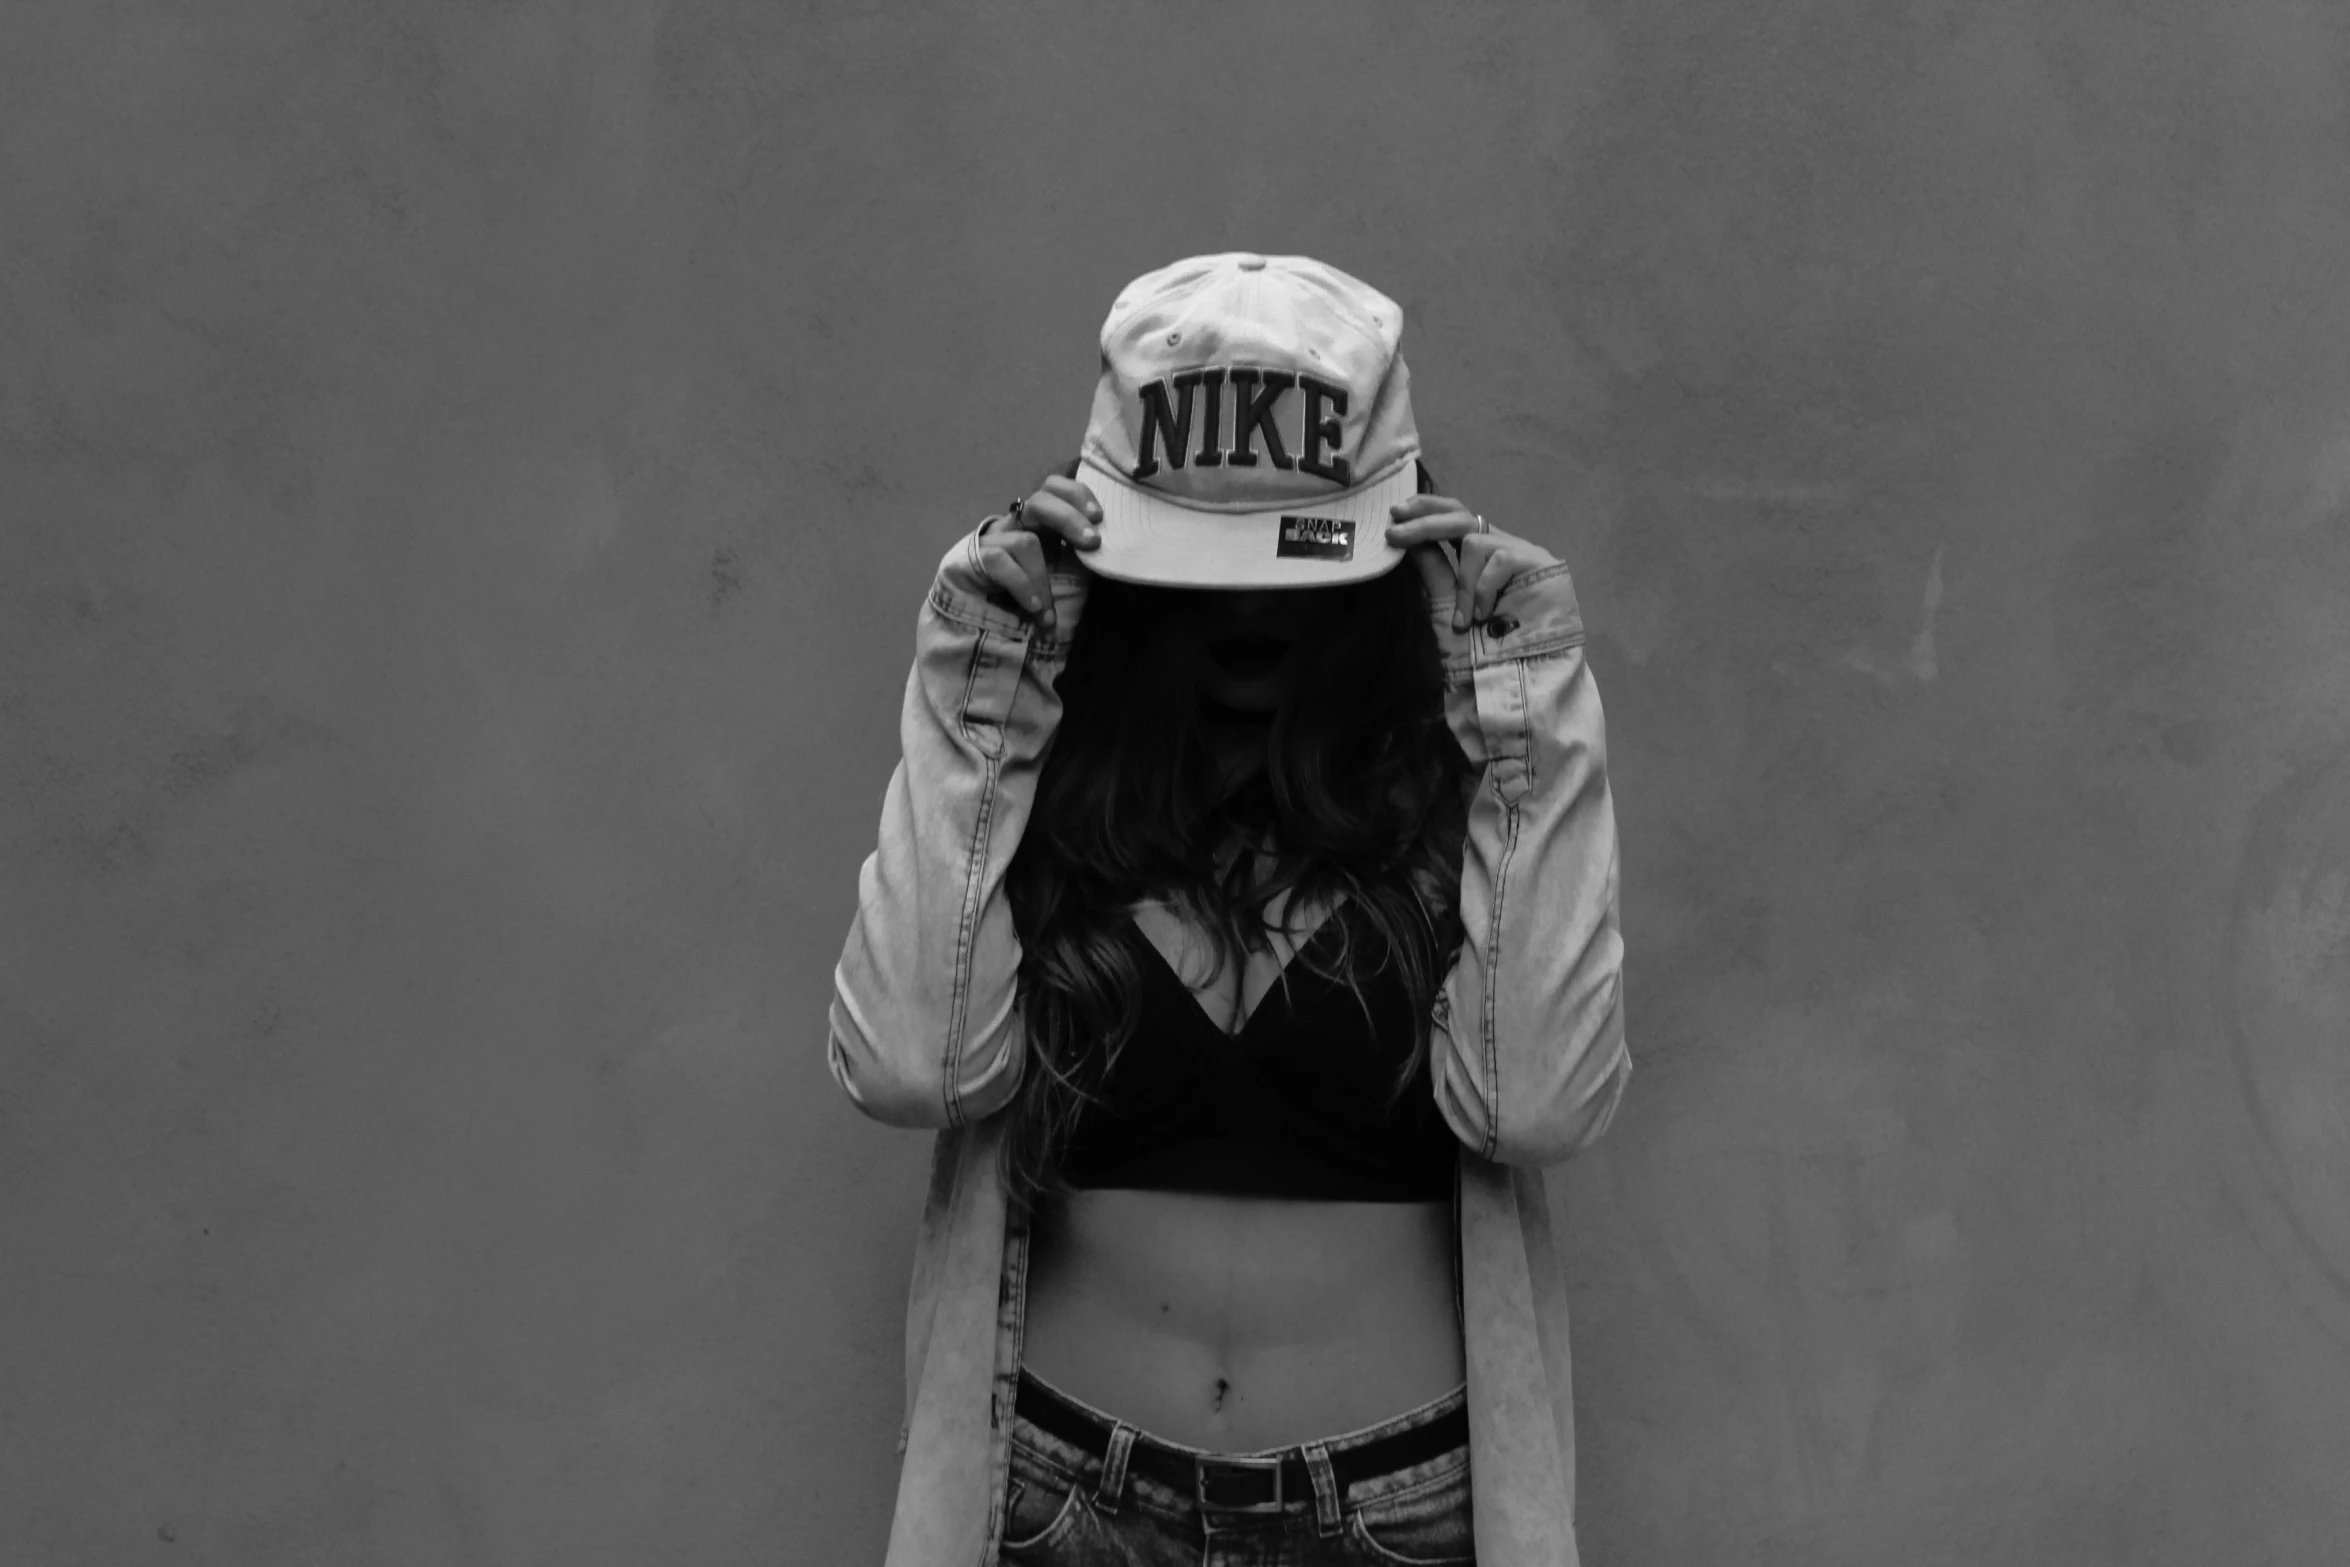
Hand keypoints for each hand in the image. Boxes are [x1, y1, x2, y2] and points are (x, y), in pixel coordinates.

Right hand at [976, 471, 1101, 635]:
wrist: (978, 624)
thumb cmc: (1025, 599)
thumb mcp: (1060, 577)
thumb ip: (1078, 560)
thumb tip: (1110, 553)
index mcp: (1038, 526)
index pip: (1054, 489)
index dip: (1076, 494)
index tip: (1099, 517)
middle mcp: (1014, 527)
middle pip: (1039, 501)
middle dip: (1069, 519)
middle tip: (1092, 542)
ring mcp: (991, 542)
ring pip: (1025, 542)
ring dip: (1042, 579)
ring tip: (1048, 611)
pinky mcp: (972, 559)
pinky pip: (1000, 562)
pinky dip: (1022, 586)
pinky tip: (1034, 608)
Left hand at [1387, 493, 1557, 630]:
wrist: (1516, 672)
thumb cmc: (1481, 645)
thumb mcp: (1447, 603)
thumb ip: (1433, 569)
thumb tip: (1410, 538)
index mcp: (1479, 555)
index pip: (1455, 515)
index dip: (1427, 508)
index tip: (1395, 512)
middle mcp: (1500, 547)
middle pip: (1462, 516)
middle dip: (1424, 523)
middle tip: (1393, 533)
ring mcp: (1523, 553)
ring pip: (1476, 542)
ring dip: (1463, 584)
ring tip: (1464, 622)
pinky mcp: (1540, 564)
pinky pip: (1500, 560)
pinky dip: (1484, 590)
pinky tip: (1484, 616)